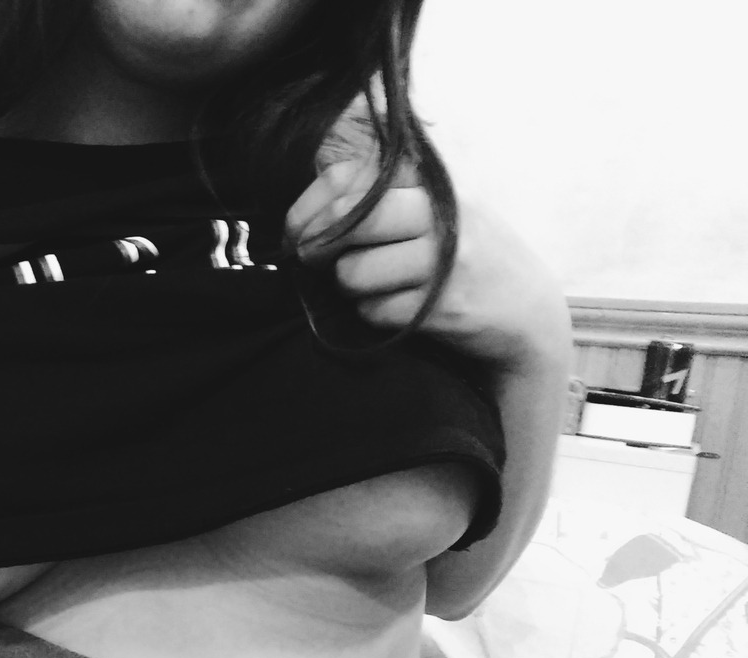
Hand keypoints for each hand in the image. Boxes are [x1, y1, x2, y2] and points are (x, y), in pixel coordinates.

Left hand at [284, 158, 570, 372]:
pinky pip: (376, 311)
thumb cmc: (468, 260)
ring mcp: (446, 261)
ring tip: (375, 287)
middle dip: (318, 248)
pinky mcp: (445, 306)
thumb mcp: (436, 213)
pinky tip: (397, 309)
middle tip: (315, 261)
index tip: (294, 230)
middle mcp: (442, 214)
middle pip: (348, 221)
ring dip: (352, 288)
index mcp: (432, 183)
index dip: (309, 206)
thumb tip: (306, 216)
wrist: (528, 314)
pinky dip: (375, 314)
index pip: (351, 177)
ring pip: (354, 273)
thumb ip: (381, 202)